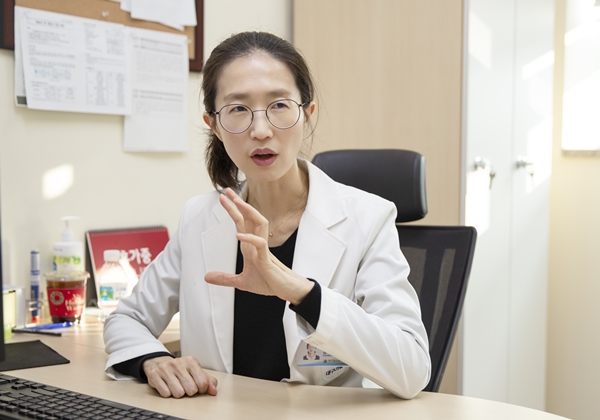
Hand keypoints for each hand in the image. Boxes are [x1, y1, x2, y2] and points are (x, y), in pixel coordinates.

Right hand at [142, 356, 217, 397]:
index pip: (203, 382)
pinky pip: (165, 394)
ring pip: (178, 393)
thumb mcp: (195, 371)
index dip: (202, 389)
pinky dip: (167, 393)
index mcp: (191, 361)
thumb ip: (208, 381)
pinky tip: (167, 386)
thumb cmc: (180, 369)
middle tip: (186, 387)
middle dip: (189, 392)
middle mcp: (178, 363)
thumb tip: (214, 391)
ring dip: (178, 394)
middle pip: (191, 390)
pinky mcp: (154, 375)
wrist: (159, 362)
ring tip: (176, 386)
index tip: (198, 388)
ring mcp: (165, 369)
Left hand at [204, 188, 312, 304]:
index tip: (222, 198)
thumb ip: (225, 279)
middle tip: (227, 191)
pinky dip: (249, 238)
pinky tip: (238, 235)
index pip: (241, 222)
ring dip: (248, 212)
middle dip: (238, 203)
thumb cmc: (268, 283)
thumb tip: (206, 277)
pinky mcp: (267, 259)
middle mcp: (256, 243)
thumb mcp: (241, 282)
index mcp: (249, 245)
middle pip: (249, 217)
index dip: (232, 209)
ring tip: (237, 202)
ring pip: (259, 223)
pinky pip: (260, 244)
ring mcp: (262, 249)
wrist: (284, 290)